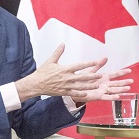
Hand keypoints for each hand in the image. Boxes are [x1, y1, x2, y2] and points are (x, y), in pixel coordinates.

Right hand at [15, 44, 130, 101]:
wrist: (36, 84)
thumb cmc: (42, 72)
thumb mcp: (50, 61)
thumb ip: (58, 52)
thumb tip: (63, 43)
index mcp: (64, 69)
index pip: (79, 66)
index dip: (88, 63)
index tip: (96, 62)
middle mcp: (67, 78)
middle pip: (82, 77)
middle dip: (93, 76)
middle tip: (102, 75)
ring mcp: (66, 86)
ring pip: (80, 86)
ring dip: (90, 86)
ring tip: (97, 85)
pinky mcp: (63, 92)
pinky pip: (74, 94)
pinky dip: (81, 94)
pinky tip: (87, 94)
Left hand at [69, 63, 132, 103]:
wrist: (74, 88)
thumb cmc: (82, 79)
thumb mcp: (91, 70)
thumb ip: (99, 64)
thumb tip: (106, 57)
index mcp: (103, 77)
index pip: (115, 74)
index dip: (122, 72)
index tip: (129, 70)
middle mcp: (104, 84)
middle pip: (117, 83)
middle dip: (124, 82)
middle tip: (132, 81)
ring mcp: (102, 90)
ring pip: (114, 90)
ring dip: (121, 89)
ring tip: (128, 88)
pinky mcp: (98, 96)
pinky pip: (106, 97)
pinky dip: (112, 97)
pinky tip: (118, 96)